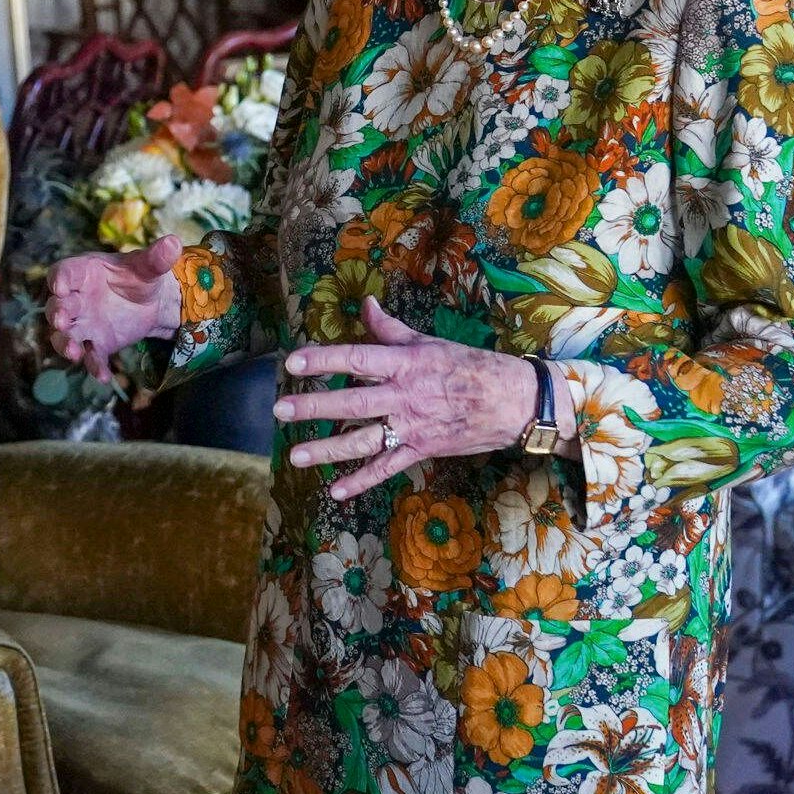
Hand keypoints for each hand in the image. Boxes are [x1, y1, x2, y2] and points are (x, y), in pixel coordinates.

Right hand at [45, 235, 182, 384]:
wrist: (151, 302)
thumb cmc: (140, 277)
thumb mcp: (148, 267)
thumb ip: (156, 258)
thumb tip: (174, 243)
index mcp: (83, 273)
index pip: (63, 273)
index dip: (59, 279)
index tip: (59, 286)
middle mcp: (77, 299)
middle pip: (58, 306)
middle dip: (57, 314)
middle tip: (60, 321)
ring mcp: (84, 323)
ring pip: (66, 335)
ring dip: (65, 344)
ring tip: (74, 353)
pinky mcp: (98, 343)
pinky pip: (92, 356)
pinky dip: (96, 366)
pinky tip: (104, 377)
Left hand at [272, 299, 532, 501]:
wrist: (513, 401)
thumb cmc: (468, 366)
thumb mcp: (428, 342)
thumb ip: (390, 328)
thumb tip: (364, 303)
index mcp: (406, 364)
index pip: (358, 360)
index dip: (325, 360)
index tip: (293, 362)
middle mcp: (406, 397)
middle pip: (353, 404)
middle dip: (314, 407)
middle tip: (280, 410)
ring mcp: (413, 428)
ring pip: (364, 441)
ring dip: (328, 450)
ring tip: (295, 455)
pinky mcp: (422, 451)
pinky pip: (387, 468)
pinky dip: (361, 481)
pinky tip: (335, 490)